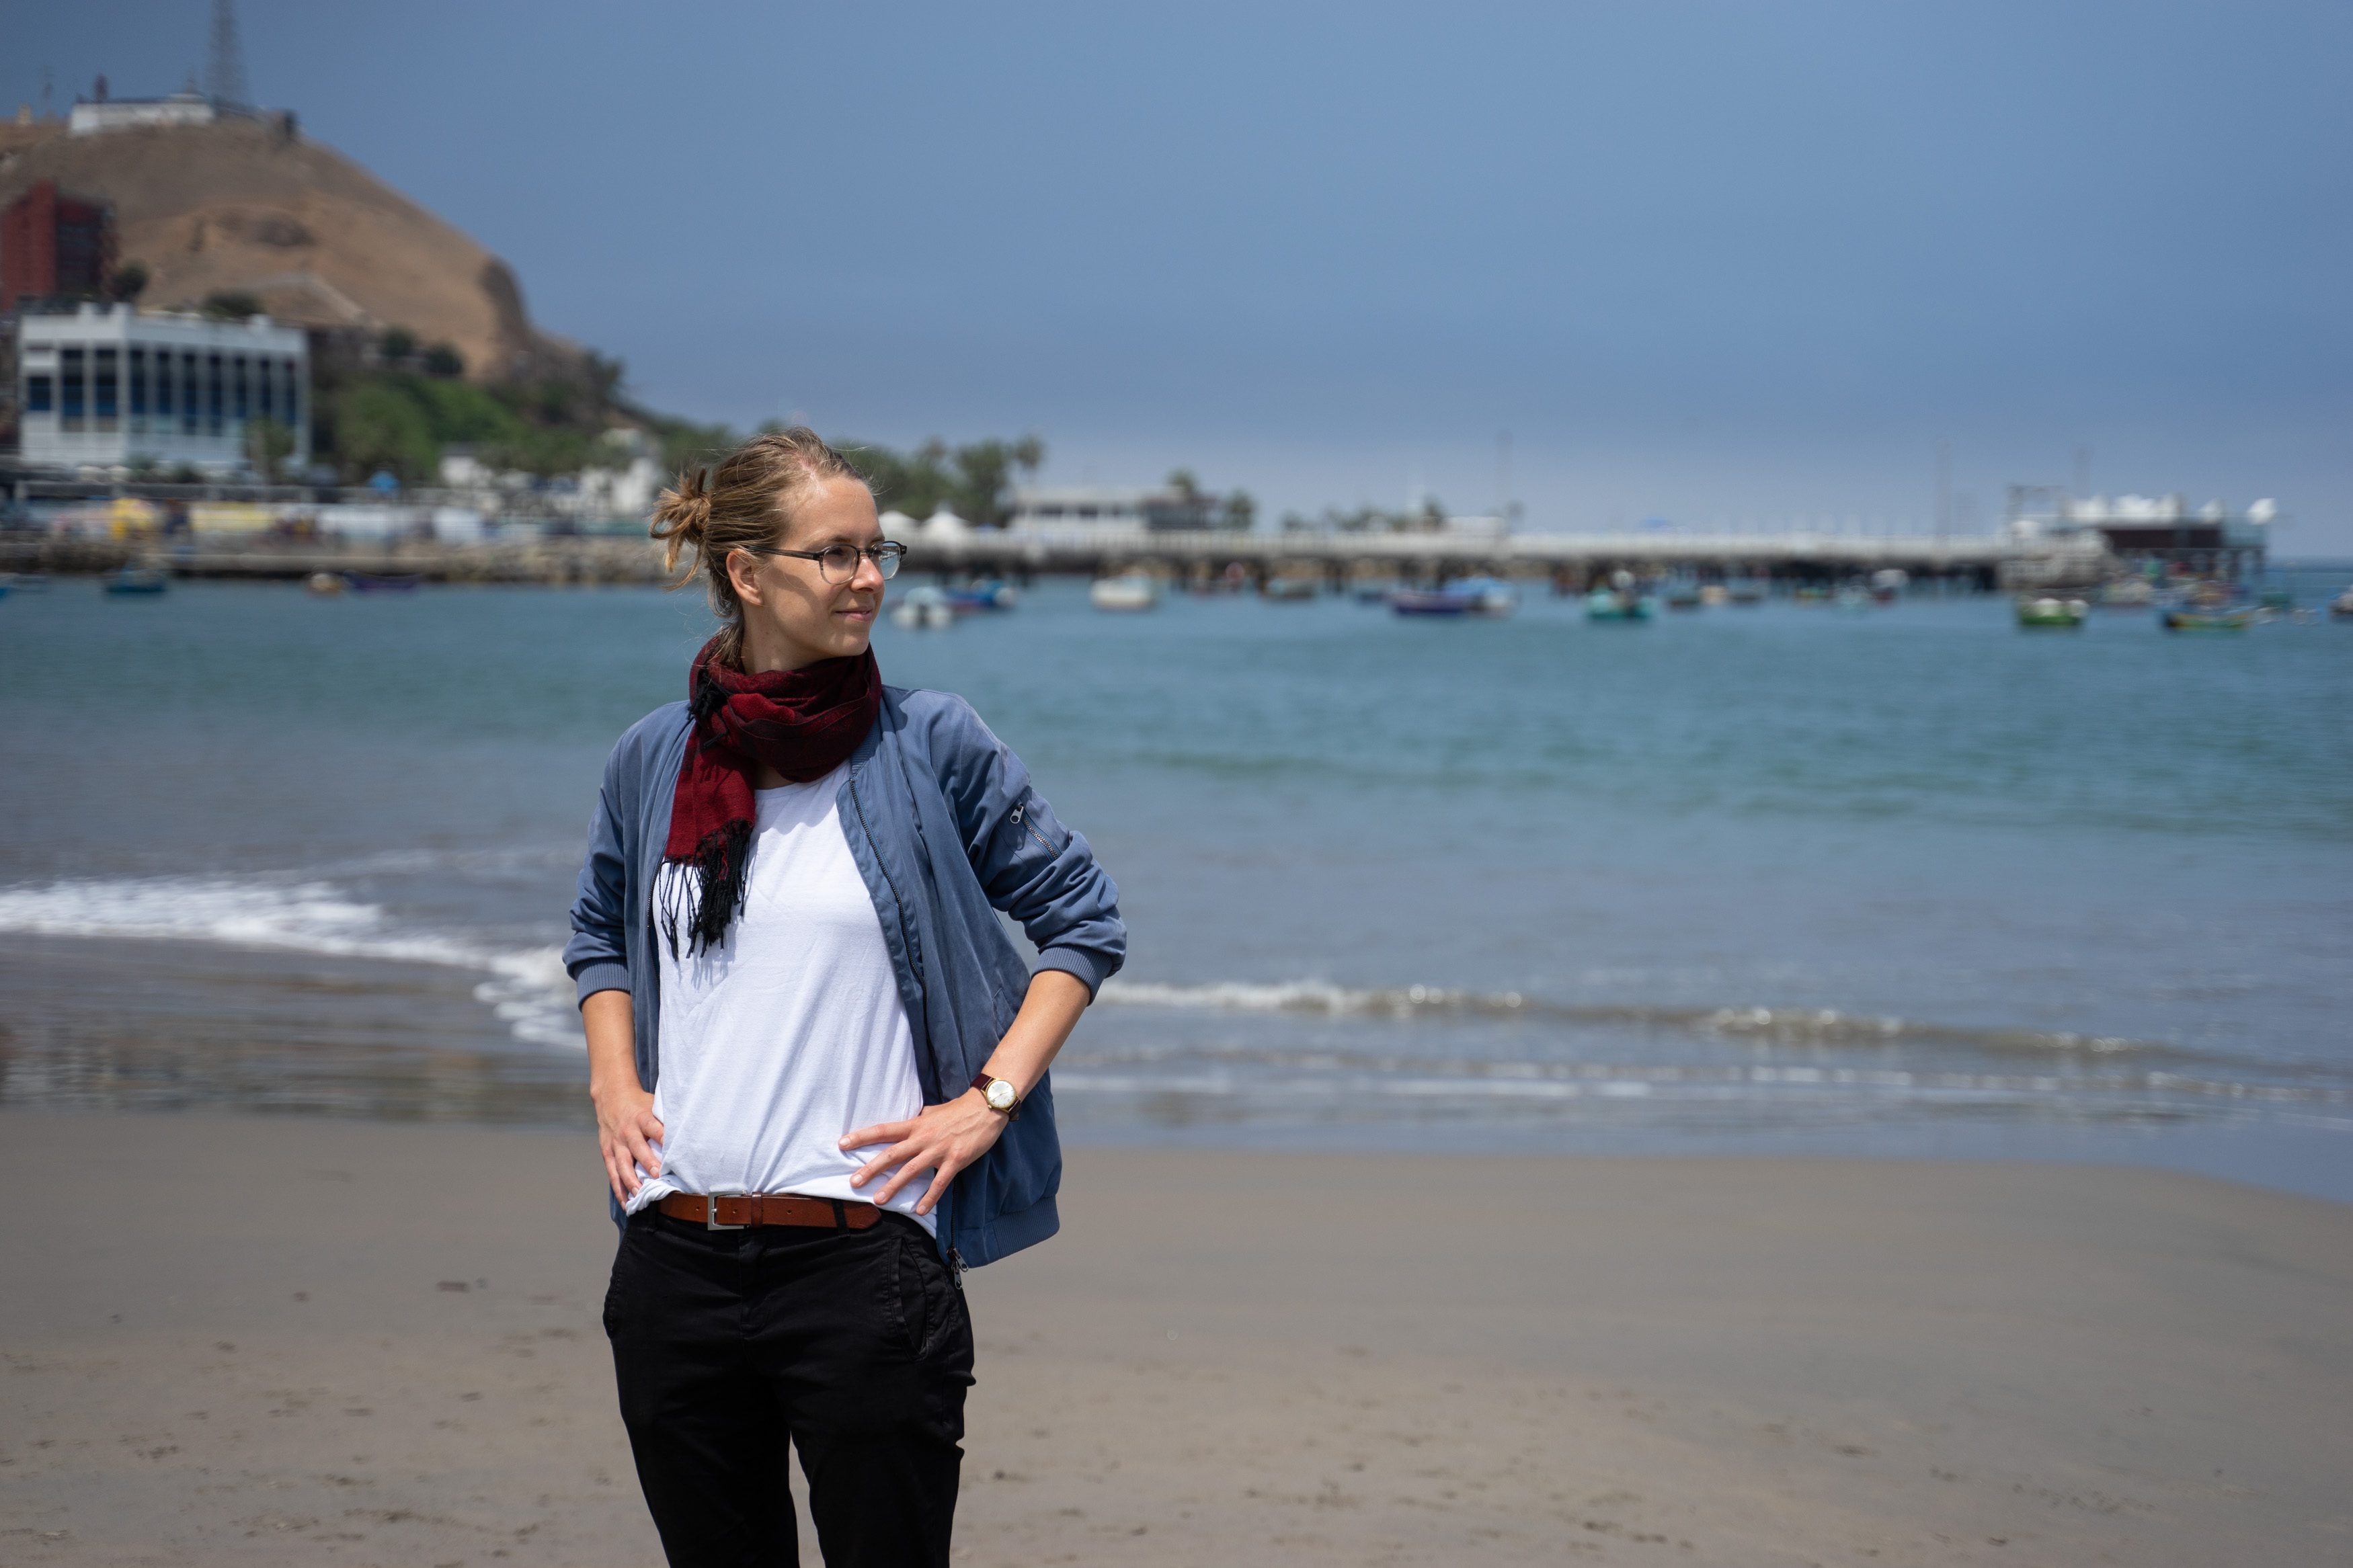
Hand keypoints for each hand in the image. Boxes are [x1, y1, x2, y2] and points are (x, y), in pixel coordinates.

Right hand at [595, 1083, 665, 1204]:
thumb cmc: (640, 1104)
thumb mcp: (653, 1104)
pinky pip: (612, 1172)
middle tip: (658, 1177)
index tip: (673, 1152)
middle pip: (638, 1148)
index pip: (655, 1128)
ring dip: (631, 1181)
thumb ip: (666, 1119)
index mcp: (643, 1118)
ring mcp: (616, 1143)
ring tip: (639, 1196)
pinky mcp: (607, 1152)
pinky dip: (619, 1189)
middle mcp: (628, 1131)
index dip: (663, 1138)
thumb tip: (690, 1133)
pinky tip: (626, 1202)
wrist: (611, 1097)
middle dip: (648, 1163)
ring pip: (623, 1164)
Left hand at [840, 1090, 1008, 1216]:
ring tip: (878, 1200)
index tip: (842, 1143)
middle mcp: (923, 1137)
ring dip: (893, 1186)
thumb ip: (916, 1122)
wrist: (986, 1107)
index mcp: (916, 1124)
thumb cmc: (958, 1110)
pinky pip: (940, 1182)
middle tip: (853, 1182)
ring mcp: (939, 1150)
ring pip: (911, 1170)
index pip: (884, 1130)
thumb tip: (903, 1128)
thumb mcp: (931, 1112)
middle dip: (871, 1169)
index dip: (862, 1136)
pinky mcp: (956, 1160)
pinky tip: (920, 1210)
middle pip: (892, 1154)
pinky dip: (929, 1197)